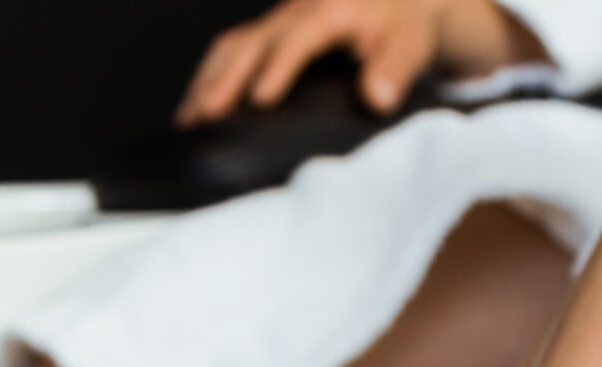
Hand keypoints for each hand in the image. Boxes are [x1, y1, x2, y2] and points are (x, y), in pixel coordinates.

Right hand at [177, 0, 543, 123]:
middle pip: (251, 42)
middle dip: (225, 79)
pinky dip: (209, 79)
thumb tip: (377, 97)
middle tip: (204, 115)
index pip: (299, 38)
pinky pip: (231, 52)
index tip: (261, 98)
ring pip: (232, 45)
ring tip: (188, 119)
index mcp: (332, 10)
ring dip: (208, 81)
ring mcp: (277, 22)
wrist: (397, 7)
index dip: (278, 66)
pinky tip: (195, 108)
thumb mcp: (413, 44)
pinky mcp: (268, 35)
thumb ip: (396, 69)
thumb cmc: (403, 28)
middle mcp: (297, 11)